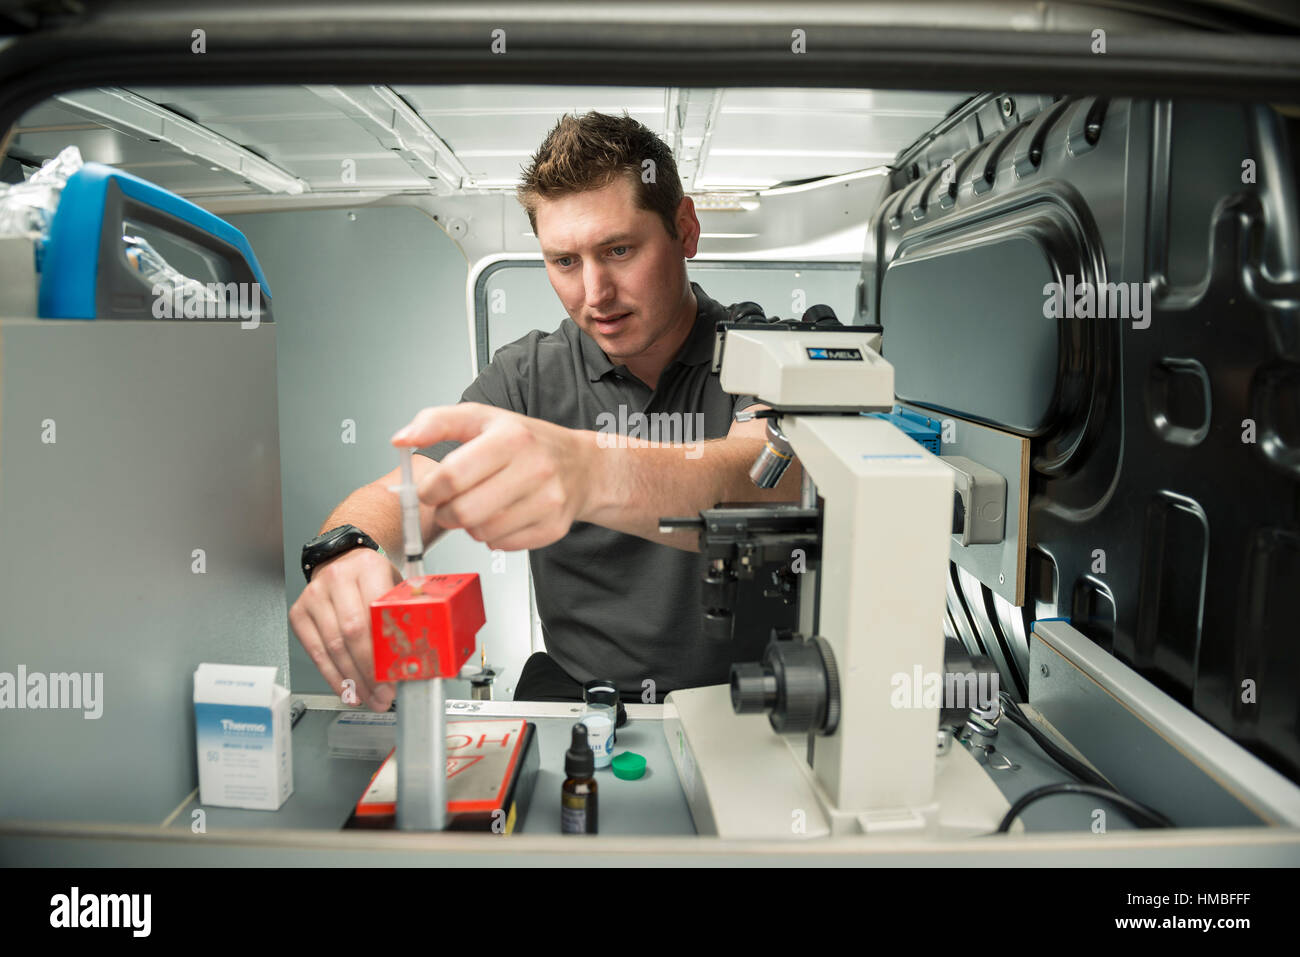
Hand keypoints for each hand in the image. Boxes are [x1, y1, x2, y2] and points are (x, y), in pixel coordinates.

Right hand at [289, 547, 401, 711]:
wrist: (344, 560)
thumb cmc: (373, 577)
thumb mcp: (395, 585)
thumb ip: (404, 614)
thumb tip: (417, 658)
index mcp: (367, 568)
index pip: (374, 616)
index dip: (384, 652)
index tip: (396, 676)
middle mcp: (336, 579)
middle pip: (351, 634)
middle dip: (369, 672)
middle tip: (384, 695)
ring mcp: (313, 596)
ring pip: (332, 647)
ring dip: (352, 680)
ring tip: (370, 698)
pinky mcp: (298, 613)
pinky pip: (316, 652)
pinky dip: (333, 676)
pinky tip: (347, 690)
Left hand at [391, 403, 592, 550]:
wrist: (582, 466)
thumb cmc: (528, 442)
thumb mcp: (482, 419)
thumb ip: (437, 422)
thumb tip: (401, 438)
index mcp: (511, 437)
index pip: (452, 475)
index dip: (430, 490)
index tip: (430, 490)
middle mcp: (535, 468)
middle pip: (464, 511)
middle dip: (446, 513)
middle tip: (449, 504)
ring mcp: (547, 501)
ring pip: (482, 533)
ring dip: (469, 525)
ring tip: (478, 507)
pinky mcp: (552, 528)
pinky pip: (503, 545)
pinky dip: (493, 536)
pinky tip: (500, 516)